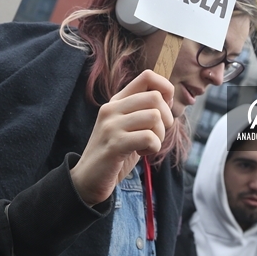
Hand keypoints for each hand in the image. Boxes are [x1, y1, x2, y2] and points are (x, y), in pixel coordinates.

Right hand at [70, 69, 173, 205]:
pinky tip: (142, 153)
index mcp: (117, 101)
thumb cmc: (115, 152)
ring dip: (160, 136)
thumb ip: (144, 111)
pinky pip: (149, 138)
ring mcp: (111, 125)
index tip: (164, 110)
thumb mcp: (129, 126)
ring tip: (148, 145)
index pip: (148, 76)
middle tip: (156, 134)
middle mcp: (112, 108)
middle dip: (166, 119)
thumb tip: (168, 97)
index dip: (166, 88)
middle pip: (155, 97)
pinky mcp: (115, 144)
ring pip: (154, 117)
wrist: (88, 179)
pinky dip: (153, 148)